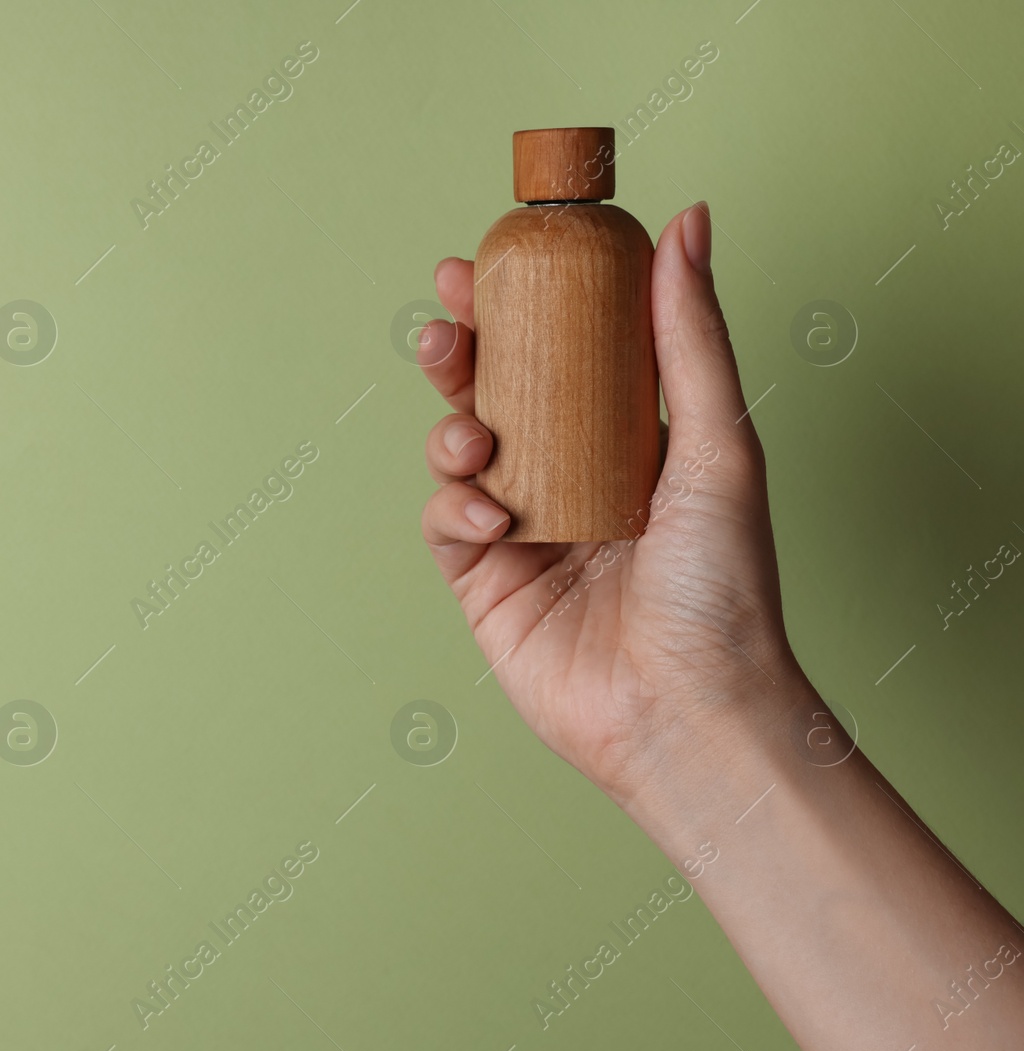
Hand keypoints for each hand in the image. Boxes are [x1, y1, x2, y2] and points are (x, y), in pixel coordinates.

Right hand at [419, 202, 811, 800]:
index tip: (491, 260)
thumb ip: (690, 334)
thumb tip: (691, 220)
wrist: (690, 710)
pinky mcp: (485, 582)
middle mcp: (570, 478)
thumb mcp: (716, 444)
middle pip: (495, 392)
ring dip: (451, 427)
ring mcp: (524, 530)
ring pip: (457, 450)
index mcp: (627, 441)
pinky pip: (446, 520)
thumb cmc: (724, 587)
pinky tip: (489, 513)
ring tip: (469, 436)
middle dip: (461, 353)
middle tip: (446, 324)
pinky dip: (455, 505)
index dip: (521, 304)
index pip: (561, 353)